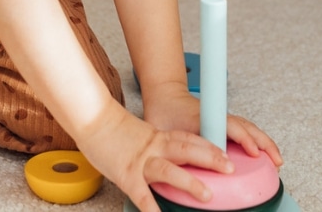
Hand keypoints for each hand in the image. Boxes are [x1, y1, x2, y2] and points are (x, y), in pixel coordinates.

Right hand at [77, 102, 235, 211]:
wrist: (91, 117)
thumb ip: (154, 144)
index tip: (225, 154)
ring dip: (190, 182)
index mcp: (157, 136)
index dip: (209, 146)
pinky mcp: (125, 174)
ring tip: (207, 196)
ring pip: (169, 170)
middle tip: (230, 168)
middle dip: (211, 159)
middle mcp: (153, 146)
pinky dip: (151, 207)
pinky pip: (141, 193)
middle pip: (187, 150)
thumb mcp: (139, 133)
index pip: (189, 139)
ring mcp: (140, 161)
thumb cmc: (111, 127)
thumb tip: (165, 154)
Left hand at [143, 86, 283, 168]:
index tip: (254, 152)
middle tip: (275, 160)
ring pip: (249, 128)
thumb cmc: (164, 114)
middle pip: (247, 127)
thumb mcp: (166, 132)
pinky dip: (257, 140)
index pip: (231, 127)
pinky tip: (262, 152)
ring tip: (276, 159)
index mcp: (206, 117)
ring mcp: (223, 119)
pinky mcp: (224, 123)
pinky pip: (245, 130)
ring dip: (264, 142)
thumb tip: (187, 163)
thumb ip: (178, 145)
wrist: (165, 97)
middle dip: (264, 143)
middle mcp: (218, 117)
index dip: (244, 140)